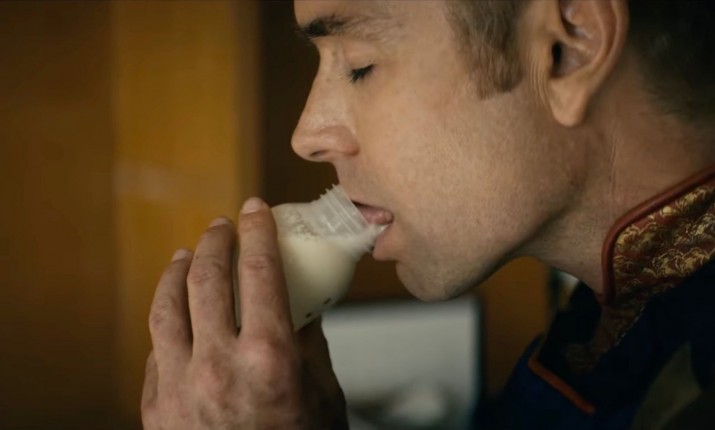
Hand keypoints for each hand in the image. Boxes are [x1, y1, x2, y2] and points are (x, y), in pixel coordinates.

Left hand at [141, 198, 347, 429]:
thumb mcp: (324, 394)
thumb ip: (310, 341)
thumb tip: (300, 301)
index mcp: (270, 357)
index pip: (260, 270)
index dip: (257, 231)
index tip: (255, 211)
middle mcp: (220, 364)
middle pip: (207, 278)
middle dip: (215, 241)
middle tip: (222, 227)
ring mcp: (181, 386)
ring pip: (166, 306)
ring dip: (176, 272)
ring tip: (185, 256)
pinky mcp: (157, 408)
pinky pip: (156, 349)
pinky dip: (167, 322)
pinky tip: (176, 314)